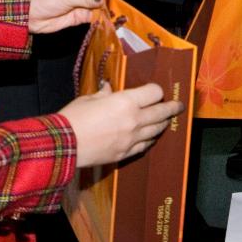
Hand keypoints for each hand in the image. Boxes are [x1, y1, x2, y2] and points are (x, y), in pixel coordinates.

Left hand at [29, 0, 111, 33]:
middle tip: (113, 9)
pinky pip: (93, 16)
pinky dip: (99, 19)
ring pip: (99, 5)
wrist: (29, 16)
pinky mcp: (80, 16)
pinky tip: (103, 22)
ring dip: (105, 11)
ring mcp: (82, 3)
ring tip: (110, 17)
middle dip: (107, 0)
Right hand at [59, 82, 182, 167]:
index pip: (154, 92)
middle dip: (172, 108)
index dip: (156, 90)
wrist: (63, 146)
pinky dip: (150, 140)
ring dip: (162, 124)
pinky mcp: (125, 153)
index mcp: (126, 101)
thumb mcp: (89, 99)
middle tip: (178, 106)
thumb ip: (104, 94)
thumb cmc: (73, 118)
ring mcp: (132, 138)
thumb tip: (109, 89)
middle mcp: (134, 119)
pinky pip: (145, 146)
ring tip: (165, 120)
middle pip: (162, 112)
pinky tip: (150, 137)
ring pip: (156, 130)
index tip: (156, 91)